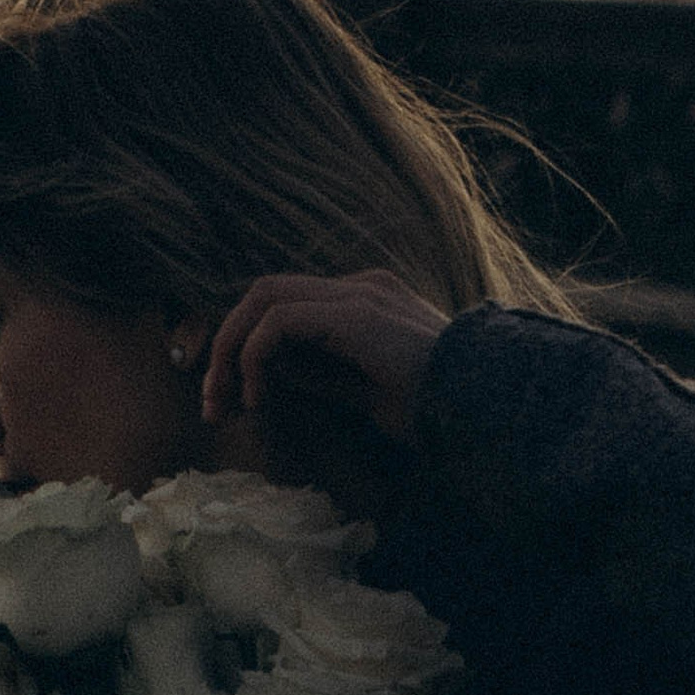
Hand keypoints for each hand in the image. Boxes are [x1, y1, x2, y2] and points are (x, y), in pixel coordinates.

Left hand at [200, 270, 449, 441]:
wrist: (483, 408)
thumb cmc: (434, 406)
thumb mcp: (362, 392)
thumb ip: (320, 373)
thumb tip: (267, 372)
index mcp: (364, 300)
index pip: (283, 302)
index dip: (243, 344)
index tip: (228, 399)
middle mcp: (360, 286)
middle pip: (264, 292)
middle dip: (225, 345)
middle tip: (211, 403)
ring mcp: (360, 294)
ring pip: (264, 297)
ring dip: (230, 350)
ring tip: (225, 402)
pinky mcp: (357, 313)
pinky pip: (279, 321)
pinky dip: (255, 356)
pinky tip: (259, 397)